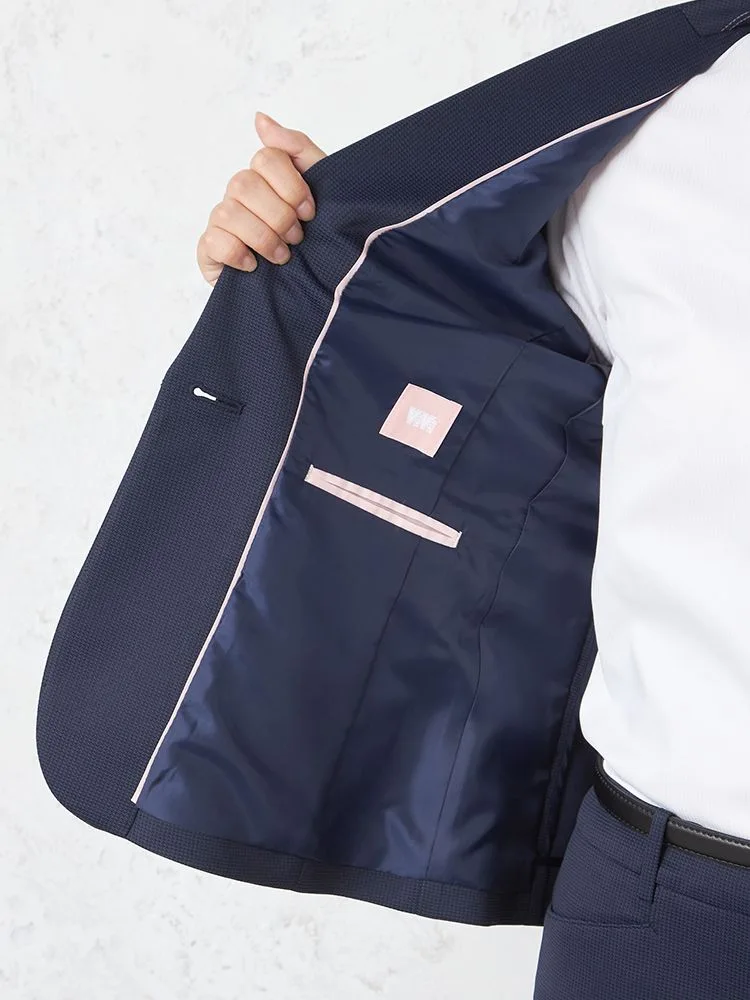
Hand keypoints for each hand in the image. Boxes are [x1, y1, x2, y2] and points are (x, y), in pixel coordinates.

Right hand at [197, 112, 326, 284]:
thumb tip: (259, 118)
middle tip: (296, 238)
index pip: (266, 158)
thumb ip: (297, 150)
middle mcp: (239, 194)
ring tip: (282, 257)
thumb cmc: (314, 238)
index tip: (309, 213)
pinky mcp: (210, 250)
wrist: (311, 288)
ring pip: (229, 211)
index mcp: (265, 177)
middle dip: (278, 215)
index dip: (291, 186)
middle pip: (245, 183)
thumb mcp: (321, 190)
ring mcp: (221, 221)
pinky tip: (254, 266)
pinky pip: (215, 241)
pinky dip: (239, 254)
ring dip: (262, 237)